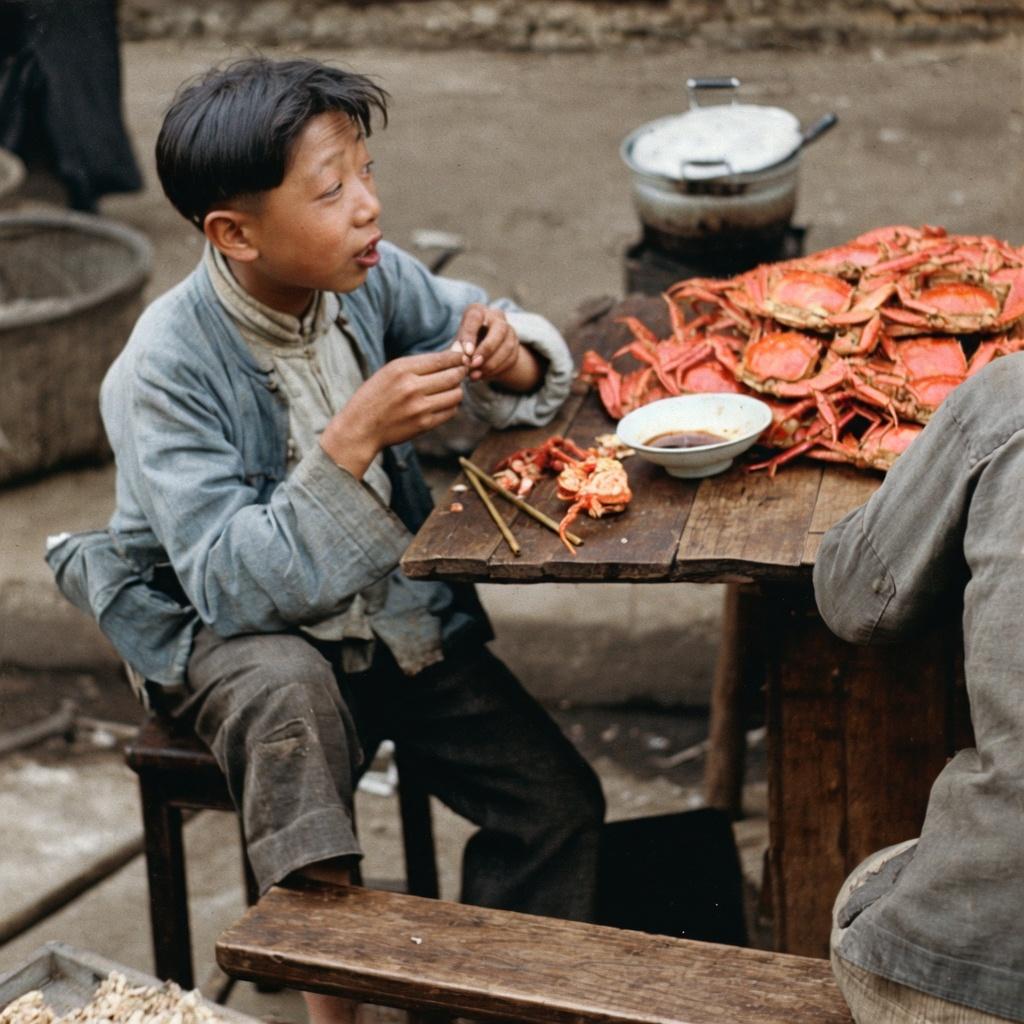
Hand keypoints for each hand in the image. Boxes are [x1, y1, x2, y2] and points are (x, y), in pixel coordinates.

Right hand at [320, 349, 466, 478]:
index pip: (442, 359)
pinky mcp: (424, 424)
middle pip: (453, 376)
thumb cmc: (375, 396)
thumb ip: (418, 365)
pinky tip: (443, 403)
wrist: (360, 428)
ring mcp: (419, 407)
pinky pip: (450, 411)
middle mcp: (412, 386)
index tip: (461, 358)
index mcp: (402, 369)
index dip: (457, 358)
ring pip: (456, 394)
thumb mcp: (390, 372)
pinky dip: (451, 406)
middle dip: (461, 373)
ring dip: (457, 390)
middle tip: (461, 372)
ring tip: (450, 388)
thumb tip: (451, 355)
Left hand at [452, 304, 520, 381]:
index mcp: (477, 311)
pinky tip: (483, 375)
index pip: (475, 317)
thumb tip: (461, 357)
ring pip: (508, 345)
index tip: (467, 353)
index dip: (471, 335)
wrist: (481, 351)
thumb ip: (458, 349)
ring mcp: (509, 330)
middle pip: (500, 329)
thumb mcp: (458, 344)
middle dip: (487, 349)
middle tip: (474, 364)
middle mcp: (495, 316)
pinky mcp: (516, 344)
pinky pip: (510, 358)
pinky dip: (496, 369)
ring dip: (491, 363)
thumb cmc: (465, 344)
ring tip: (476, 375)